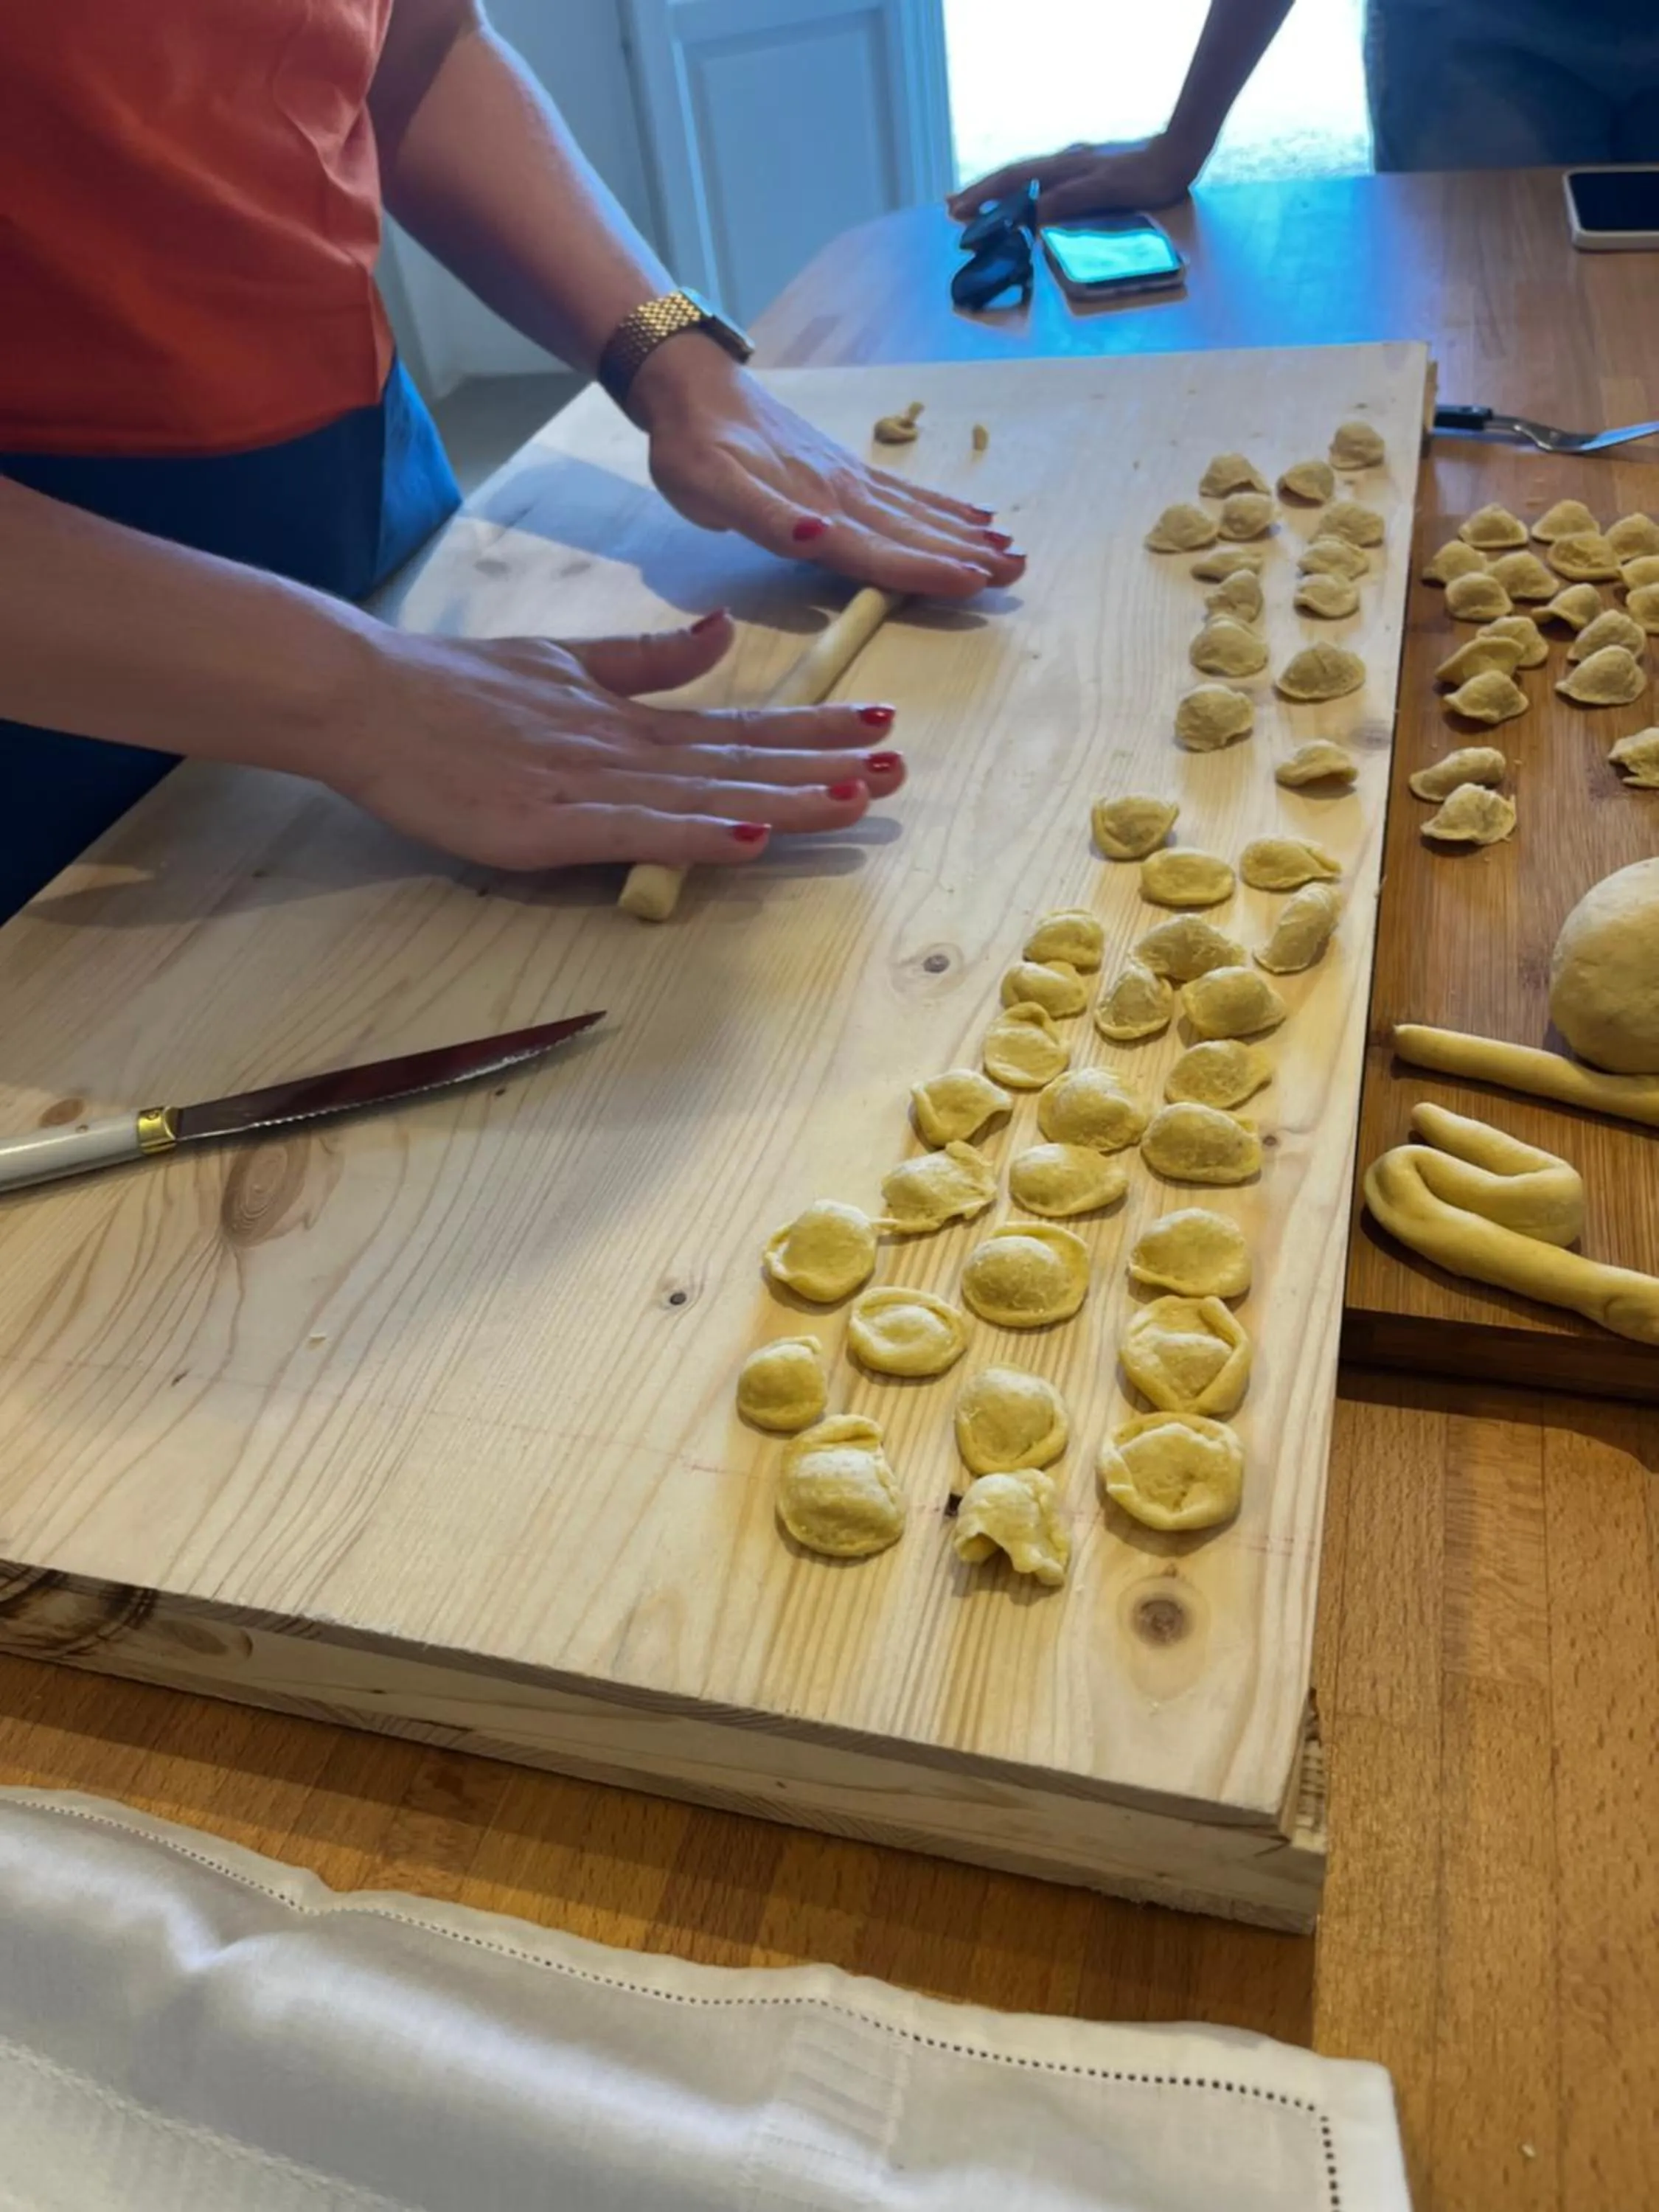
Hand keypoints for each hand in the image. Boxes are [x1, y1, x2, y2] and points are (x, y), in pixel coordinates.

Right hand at [331, 613, 904, 871]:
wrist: (367, 696)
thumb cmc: (457, 688)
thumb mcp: (566, 663)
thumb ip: (648, 661)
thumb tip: (723, 634)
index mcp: (629, 717)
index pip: (738, 723)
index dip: (811, 726)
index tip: (878, 723)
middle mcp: (624, 749)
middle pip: (740, 760)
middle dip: (824, 764)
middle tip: (900, 767)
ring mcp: (588, 787)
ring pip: (704, 793)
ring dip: (784, 797)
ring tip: (856, 798)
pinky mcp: (547, 826)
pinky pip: (636, 830)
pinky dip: (697, 832)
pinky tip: (752, 835)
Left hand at [631, 340, 1025, 600]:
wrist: (690, 385)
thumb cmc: (691, 449)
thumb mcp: (712, 488)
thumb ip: (767, 517)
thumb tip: (824, 537)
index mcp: (813, 510)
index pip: (876, 550)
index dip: (923, 570)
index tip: (974, 582)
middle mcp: (841, 494)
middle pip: (909, 533)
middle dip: (964, 554)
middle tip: (1018, 571)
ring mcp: (847, 479)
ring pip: (914, 515)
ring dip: (963, 535)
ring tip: (1011, 550)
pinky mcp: (844, 469)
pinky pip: (903, 494)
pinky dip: (941, 509)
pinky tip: (971, 516)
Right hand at [948, 135, 1197, 223]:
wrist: (1177, 154)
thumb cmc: (1146, 177)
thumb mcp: (1107, 191)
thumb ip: (1069, 199)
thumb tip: (1032, 212)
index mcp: (1063, 168)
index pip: (1013, 182)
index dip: (984, 197)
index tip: (957, 212)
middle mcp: (1063, 163)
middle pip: (1012, 176)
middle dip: (981, 192)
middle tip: (952, 207)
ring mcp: (1073, 166)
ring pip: (1025, 177)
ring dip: (998, 191)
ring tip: (975, 203)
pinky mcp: (1085, 171)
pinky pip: (1041, 182)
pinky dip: (1022, 191)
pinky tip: (1021, 198)